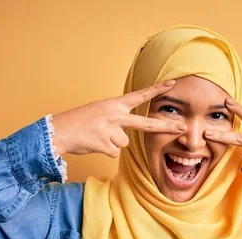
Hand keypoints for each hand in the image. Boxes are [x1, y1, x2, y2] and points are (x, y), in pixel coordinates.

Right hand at [51, 80, 186, 157]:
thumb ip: (117, 119)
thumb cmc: (79, 122)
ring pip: (124, 143)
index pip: (139, 95)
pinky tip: (94, 143)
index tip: (172, 83)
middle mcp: (115, 115)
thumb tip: (127, 139)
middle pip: (145, 124)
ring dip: (113, 143)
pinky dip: (105, 151)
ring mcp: (111, 130)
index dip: (156, 90)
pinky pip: (114, 152)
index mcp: (114, 104)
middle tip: (182, 128)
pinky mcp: (105, 145)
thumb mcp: (100, 112)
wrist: (59, 131)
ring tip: (98, 136)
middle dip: (165, 126)